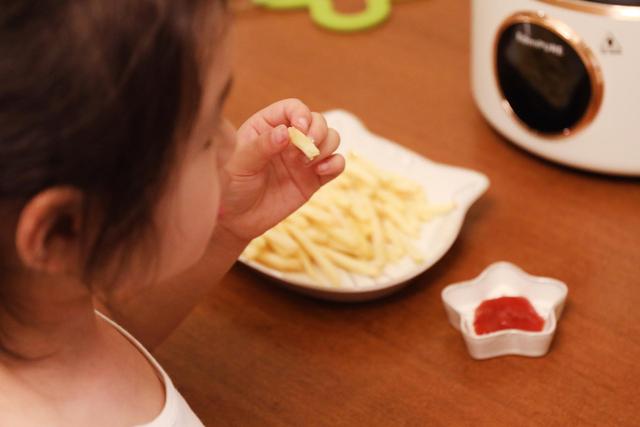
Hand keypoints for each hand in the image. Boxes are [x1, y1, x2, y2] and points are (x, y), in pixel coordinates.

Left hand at [218, 99, 344, 241]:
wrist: (237, 219)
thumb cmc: (231, 186)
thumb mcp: (240, 164)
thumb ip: (261, 146)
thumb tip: (284, 132)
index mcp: (267, 126)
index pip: (292, 108)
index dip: (301, 114)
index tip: (300, 130)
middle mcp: (289, 138)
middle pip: (318, 120)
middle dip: (318, 131)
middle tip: (306, 149)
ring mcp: (303, 158)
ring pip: (331, 138)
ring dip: (327, 146)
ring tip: (308, 164)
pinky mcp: (314, 178)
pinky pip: (336, 164)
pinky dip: (336, 164)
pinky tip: (321, 172)